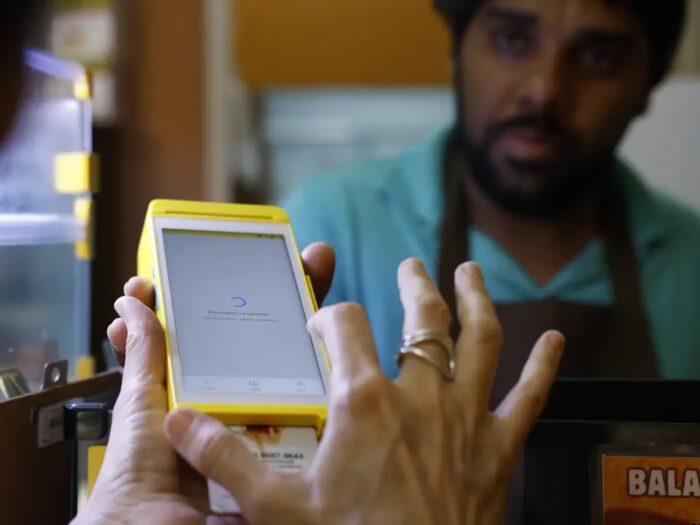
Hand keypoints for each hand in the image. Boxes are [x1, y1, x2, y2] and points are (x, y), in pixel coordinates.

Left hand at [75, 243, 334, 523]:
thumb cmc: (140, 472)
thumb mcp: (143, 401)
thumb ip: (145, 354)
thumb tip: (133, 301)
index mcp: (211, 383)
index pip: (239, 331)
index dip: (254, 295)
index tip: (273, 260)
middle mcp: (245, 400)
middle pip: (279, 346)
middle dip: (297, 303)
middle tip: (318, 264)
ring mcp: (271, 423)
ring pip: (302, 378)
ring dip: (321, 344)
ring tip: (335, 304)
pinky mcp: (289, 450)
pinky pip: (311, 419)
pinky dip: (330, 397)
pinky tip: (344, 365)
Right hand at [161, 260, 564, 524]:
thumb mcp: (278, 507)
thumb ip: (226, 458)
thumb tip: (181, 423)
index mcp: (365, 402)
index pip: (346, 326)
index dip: (330, 318)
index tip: (321, 327)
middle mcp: (421, 397)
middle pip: (421, 319)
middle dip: (415, 285)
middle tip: (411, 265)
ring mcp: (465, 420)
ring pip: (480, 341)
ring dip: (476, 301)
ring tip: (470, 273)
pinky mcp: (498, 450)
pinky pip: (529, 398)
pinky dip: (544, 367)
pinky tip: (556, 341)